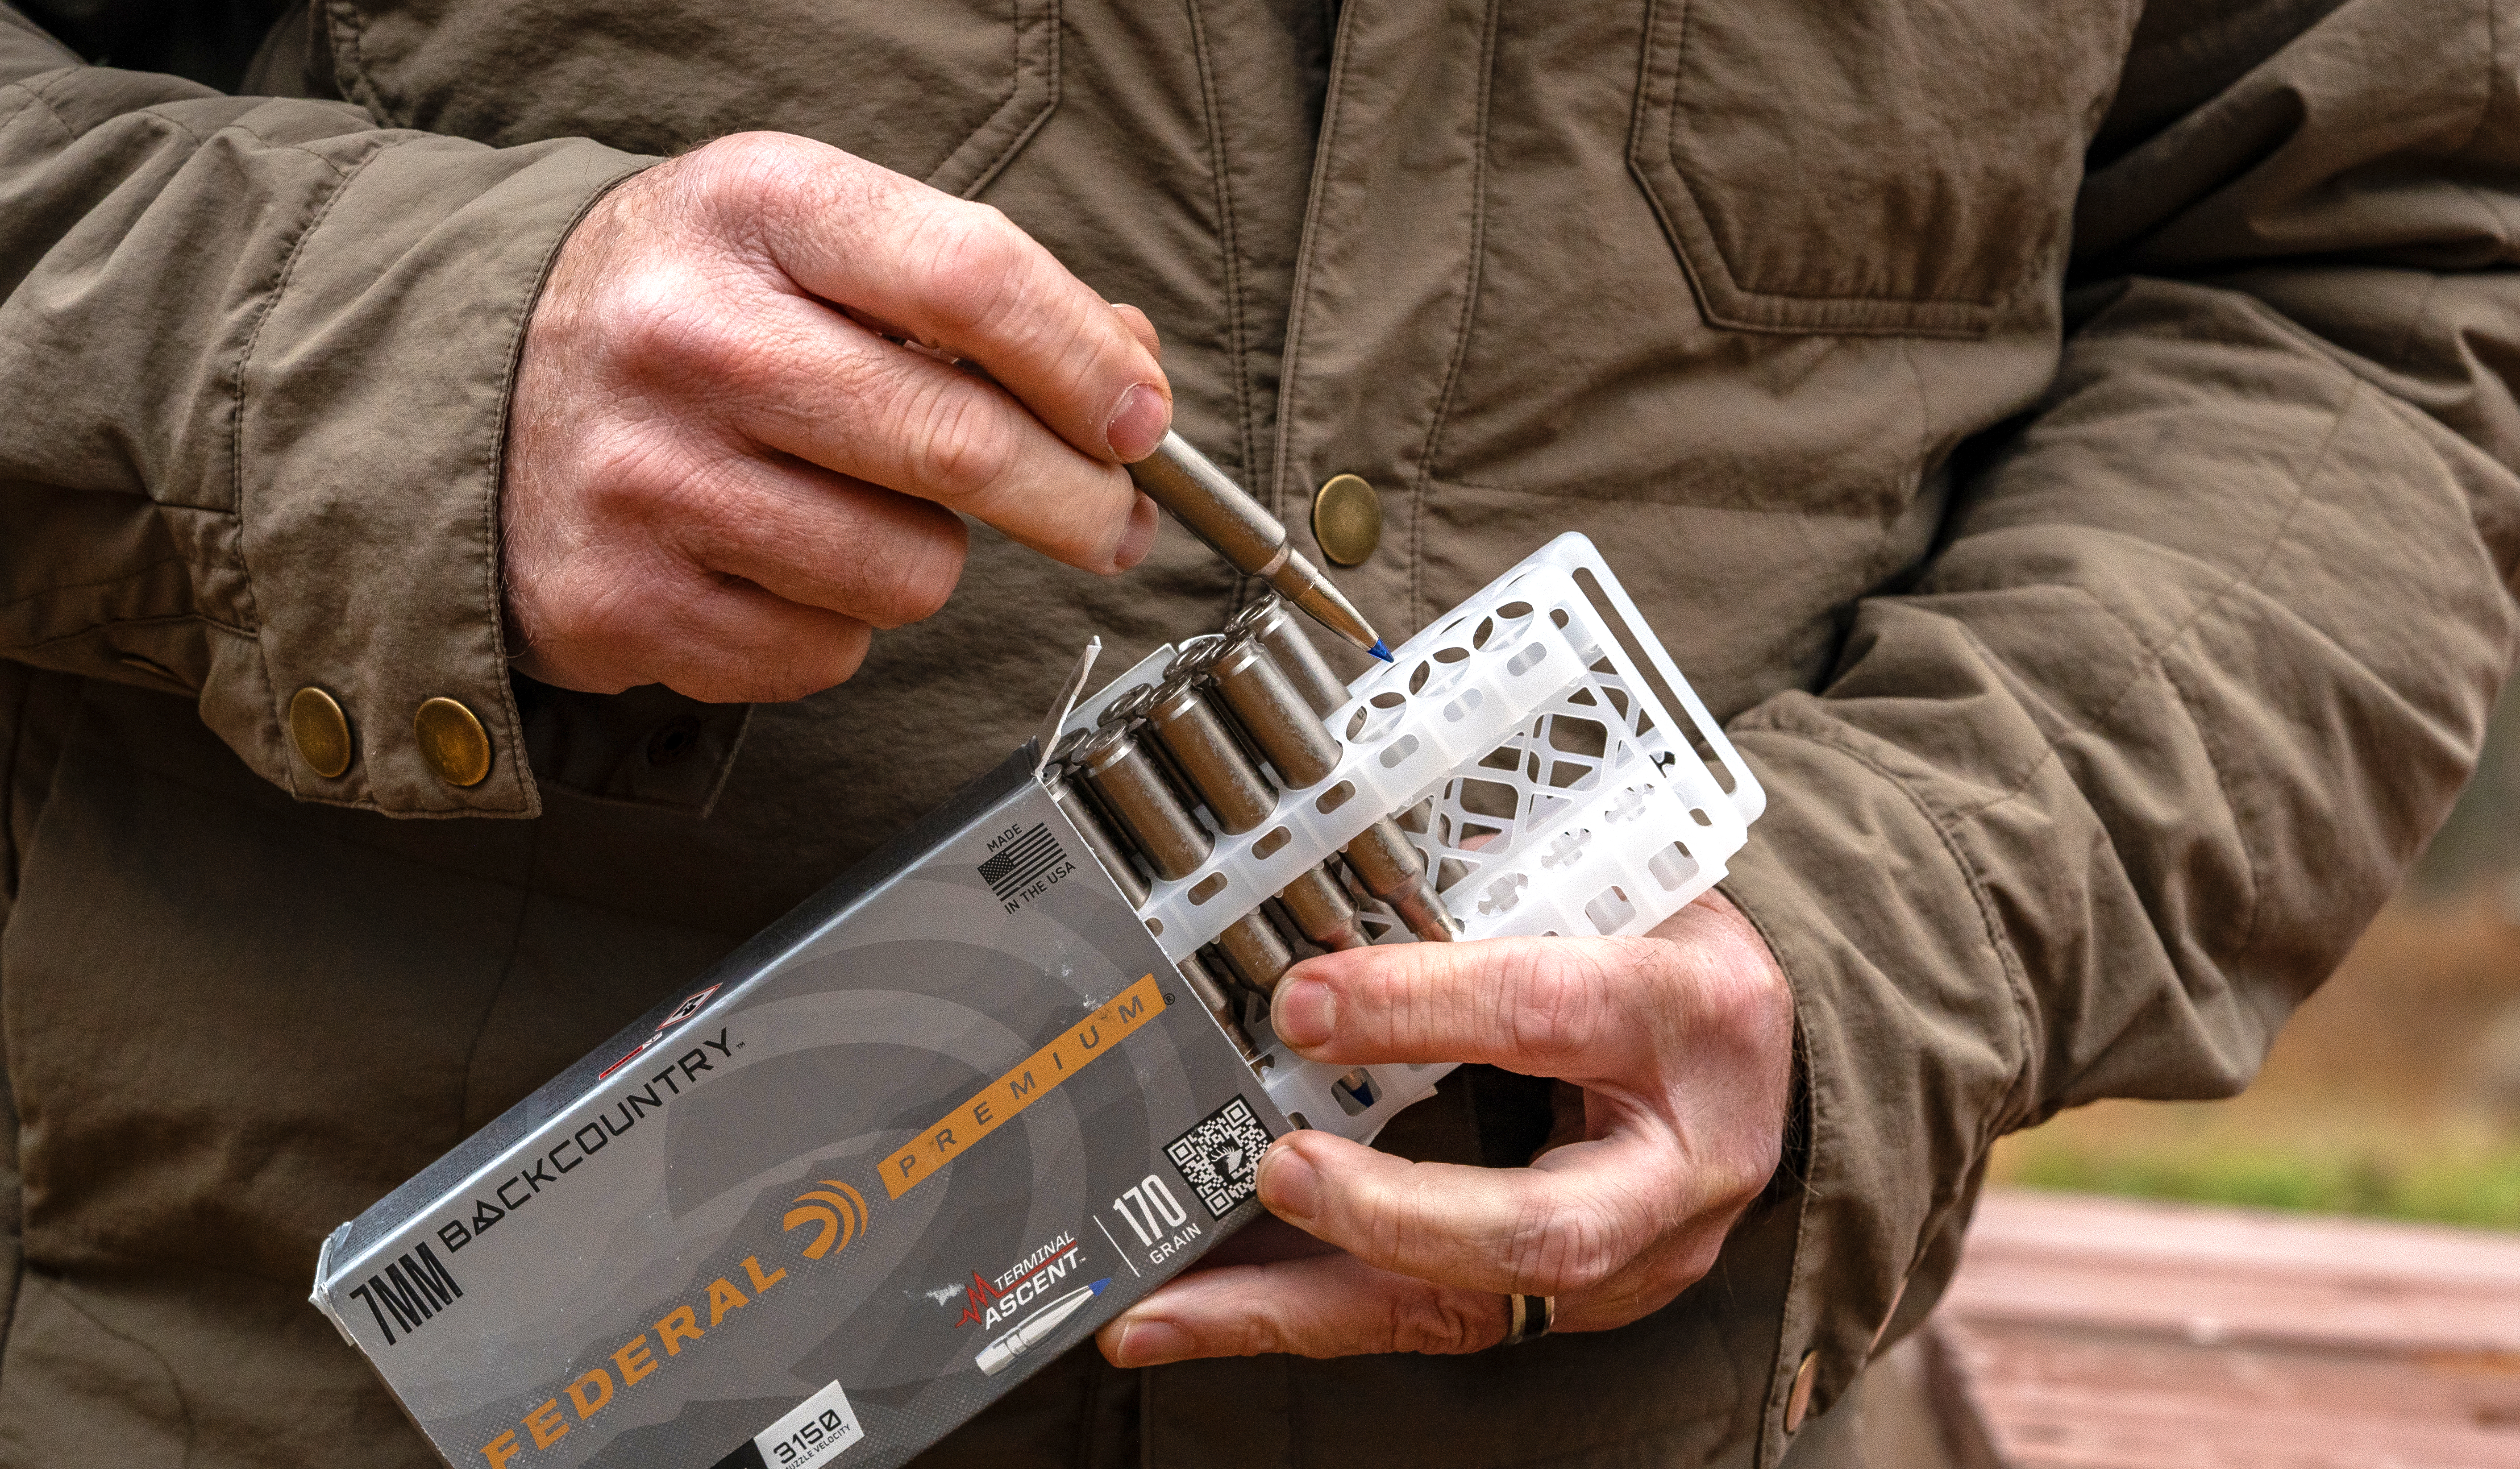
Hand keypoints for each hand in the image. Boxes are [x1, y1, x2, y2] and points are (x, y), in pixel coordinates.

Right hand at [501, 132, 1168, 700]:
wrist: (464, 389)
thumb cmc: (687, 311)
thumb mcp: (810, 244)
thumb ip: (975, 295)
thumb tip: (1130, 382)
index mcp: (752, 209)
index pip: (973, 278)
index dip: (1086, 365)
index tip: (1142, 423)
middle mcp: (687, 336)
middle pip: (961, 445)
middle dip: (1077, 501)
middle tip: (1112, 519)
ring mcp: (645, 479)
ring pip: (910, 572)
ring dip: (927, 560)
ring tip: (862, 514)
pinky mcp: (621, 603)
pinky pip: (827, 653)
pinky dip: (836, 626)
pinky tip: (777, 566)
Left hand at [1096, 891, 1792, 1361]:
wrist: (1760, 1059)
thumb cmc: (1670, 957)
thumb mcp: (1610, 894)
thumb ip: (1484, 906)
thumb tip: (1322, 915)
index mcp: (1688, 1015)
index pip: (1548, 1014)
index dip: (1420, 1007)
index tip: (1301, 1000)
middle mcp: (1672, 1170)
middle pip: (1536, 1229)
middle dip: (1386, 1213)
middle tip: (1271, 1172)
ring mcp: (1626, 1259)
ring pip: (1459, 1307)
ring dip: (1295, 1305)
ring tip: (1163, 1306)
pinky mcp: (1564, 1306)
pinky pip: (1422, 1319)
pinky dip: (1304, 1316)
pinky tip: (1201, 1313)